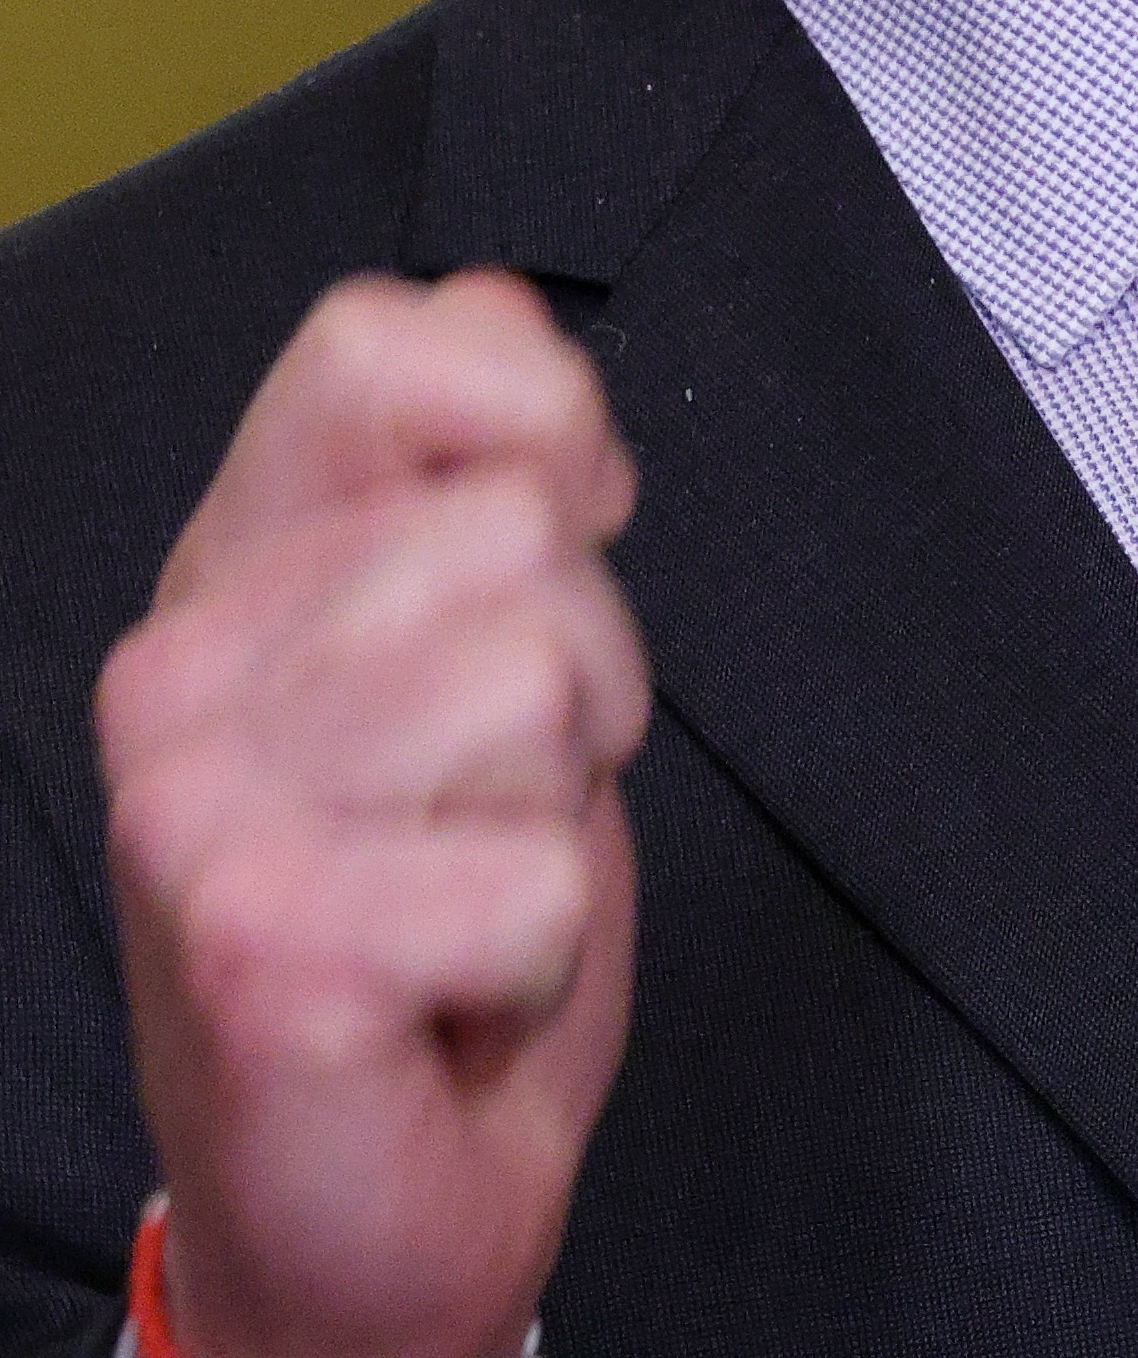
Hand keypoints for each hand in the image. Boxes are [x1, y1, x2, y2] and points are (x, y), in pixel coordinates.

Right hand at [99, 274, 647, 1357]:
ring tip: (464, 889)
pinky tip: (451, 995)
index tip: (557, 538)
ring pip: (542, 680)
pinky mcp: (257, 943)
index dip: (529, 417)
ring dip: (562, 811)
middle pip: (522, 539)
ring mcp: (195, 809)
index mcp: (230, 577)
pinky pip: (537, 870)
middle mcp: (178, 675)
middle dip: (585, 676)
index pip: (380, 347)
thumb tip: (498, 309)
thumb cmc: (435, 925)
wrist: (361, 1202)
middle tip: (488, 805)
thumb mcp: (484, 658)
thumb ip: (481, 476)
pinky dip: (541, 948)